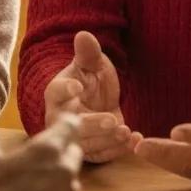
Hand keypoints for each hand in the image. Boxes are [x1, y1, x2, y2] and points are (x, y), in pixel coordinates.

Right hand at [0, 98, 81, 190]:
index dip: (66, 122)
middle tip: (37, 158)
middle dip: (60, 150)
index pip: (71, 125)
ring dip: (58, 177)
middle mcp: (66, 170)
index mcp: (48, 150)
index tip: (57, 123)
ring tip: (32, 186)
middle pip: (72, 150)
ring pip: (71, 178)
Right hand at [44, 31, 139, 163]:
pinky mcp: (92, 151)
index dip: (65, 90)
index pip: (56, 91)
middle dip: (91, 124)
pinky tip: (134, 141)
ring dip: (107, 140)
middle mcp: (61, 119)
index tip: (77, 87)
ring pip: (87, 144)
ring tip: (126, 132)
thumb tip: (84, 34)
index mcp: (57, 94)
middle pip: (70, 125)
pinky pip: (102, 156)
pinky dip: (119, 150)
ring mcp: (75, 137)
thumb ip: (88, 53)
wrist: (100, 101)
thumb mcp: (92, 65)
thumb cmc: (90, 81)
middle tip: (112, 120)